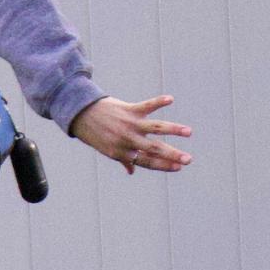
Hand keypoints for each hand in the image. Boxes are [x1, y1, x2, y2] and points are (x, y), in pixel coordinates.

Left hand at [71, 94, 192, 175]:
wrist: (80, 114)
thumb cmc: (96, 134)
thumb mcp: (106, 149)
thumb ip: (122, 159)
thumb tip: (131, 170)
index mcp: (122, 152)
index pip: (147, 161)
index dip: (163, 165)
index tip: (179, 168)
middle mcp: (127, 139)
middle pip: (154, 148)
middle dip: (172, 154)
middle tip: (189, 160)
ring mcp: (129, 124)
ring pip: (155, 128)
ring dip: (173, 129)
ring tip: (188, 132)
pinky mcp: (129, 109)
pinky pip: (146, 105)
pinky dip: (158, 101)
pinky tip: (170, 99)